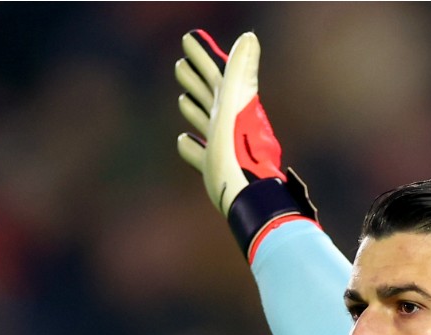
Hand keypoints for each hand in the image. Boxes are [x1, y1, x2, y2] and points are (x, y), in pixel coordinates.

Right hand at [174, 30, 318, 258]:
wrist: (248, 200)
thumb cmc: (238, 155)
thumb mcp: (233, 108)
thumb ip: (239, 74)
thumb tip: (249, 37)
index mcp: (233, 106)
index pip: (217, 72)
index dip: (204, 54)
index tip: (190, 38)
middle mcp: (229, 123)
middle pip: (210, 94)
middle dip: (197, 75)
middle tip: (182, 60)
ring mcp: (222, 146)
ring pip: (205, 119)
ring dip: (194, 104)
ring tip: (183, 96)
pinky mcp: (215, 169)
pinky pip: (199, 152)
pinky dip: (190, 143)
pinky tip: (184, 140)